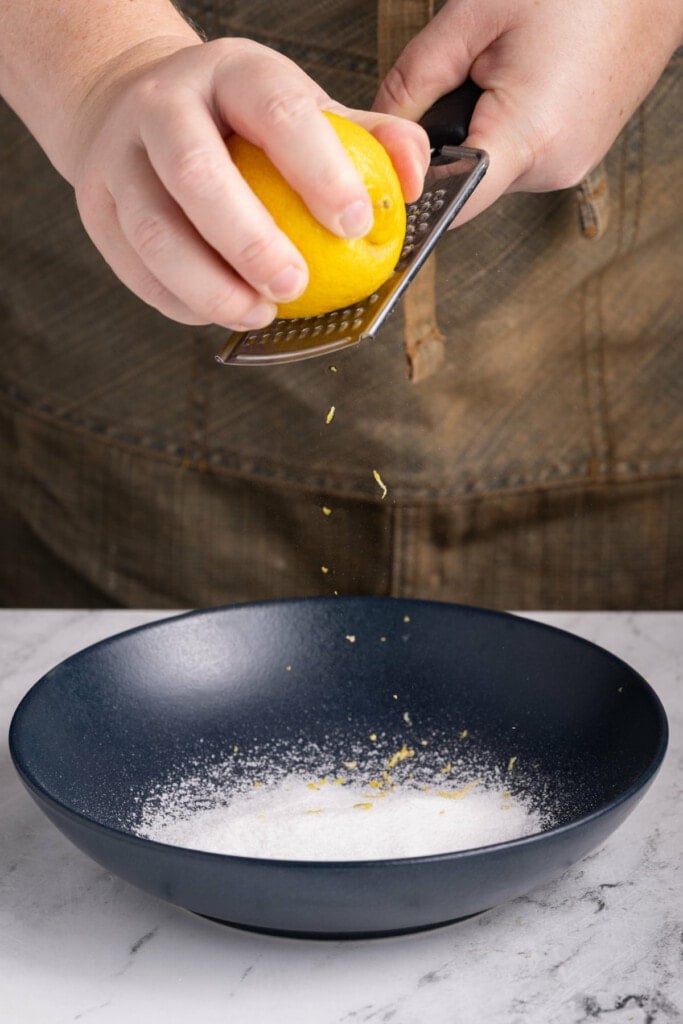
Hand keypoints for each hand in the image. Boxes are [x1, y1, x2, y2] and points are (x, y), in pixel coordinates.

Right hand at [67, 38, 429, 329]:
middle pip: (196, 173)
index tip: (357, 226)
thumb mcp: (305, 111)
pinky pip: (136, 269)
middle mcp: (163, 105)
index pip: (276, 110)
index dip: (320, 170)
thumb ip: (368, 140)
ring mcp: (118, 157)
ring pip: (154, 231)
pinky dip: (182, 303)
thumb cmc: (242, 124)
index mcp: (230, 73)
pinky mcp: (94, 207)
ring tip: (260, 313)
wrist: (139, 107)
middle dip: (250, 240)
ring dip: (210, 287)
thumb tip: (414, 180)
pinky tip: (222, 313)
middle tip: (296, 287)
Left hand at [373, 0, 682, 224]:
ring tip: (505, 66)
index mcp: (529, 136)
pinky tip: (525, 77)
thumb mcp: (473, 16)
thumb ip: (414, 80)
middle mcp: (554, 166)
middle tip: (463, 75)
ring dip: (479, 127)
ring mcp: (571, 163)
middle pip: (466, 182)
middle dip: (446, 139)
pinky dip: (506, 124)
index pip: (451, 202)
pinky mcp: (579, 152)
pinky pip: (521, 154)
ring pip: (493, 167)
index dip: (413, 194)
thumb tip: (378, 131)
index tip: (385, 181)